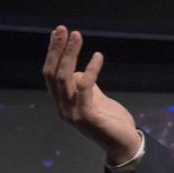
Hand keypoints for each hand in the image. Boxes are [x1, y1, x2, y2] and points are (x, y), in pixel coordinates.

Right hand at [42, 25, 142, 163]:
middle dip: (57, 49)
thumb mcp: (95, 99)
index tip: (58, 33)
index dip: (52, 53)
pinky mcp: (87, 116)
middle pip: (53, 73)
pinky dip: (91, 69)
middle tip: (62, 29)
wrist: (123, 143)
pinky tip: (98, 56)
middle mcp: (62, 107)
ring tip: (76, 35)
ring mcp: (72, 113)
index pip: (50, 74)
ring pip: (65, 78)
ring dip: (70, 54)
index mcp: (62, 102)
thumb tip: (78, 71)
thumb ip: (84, 86)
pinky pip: (85, 87)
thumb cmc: (109, 120)